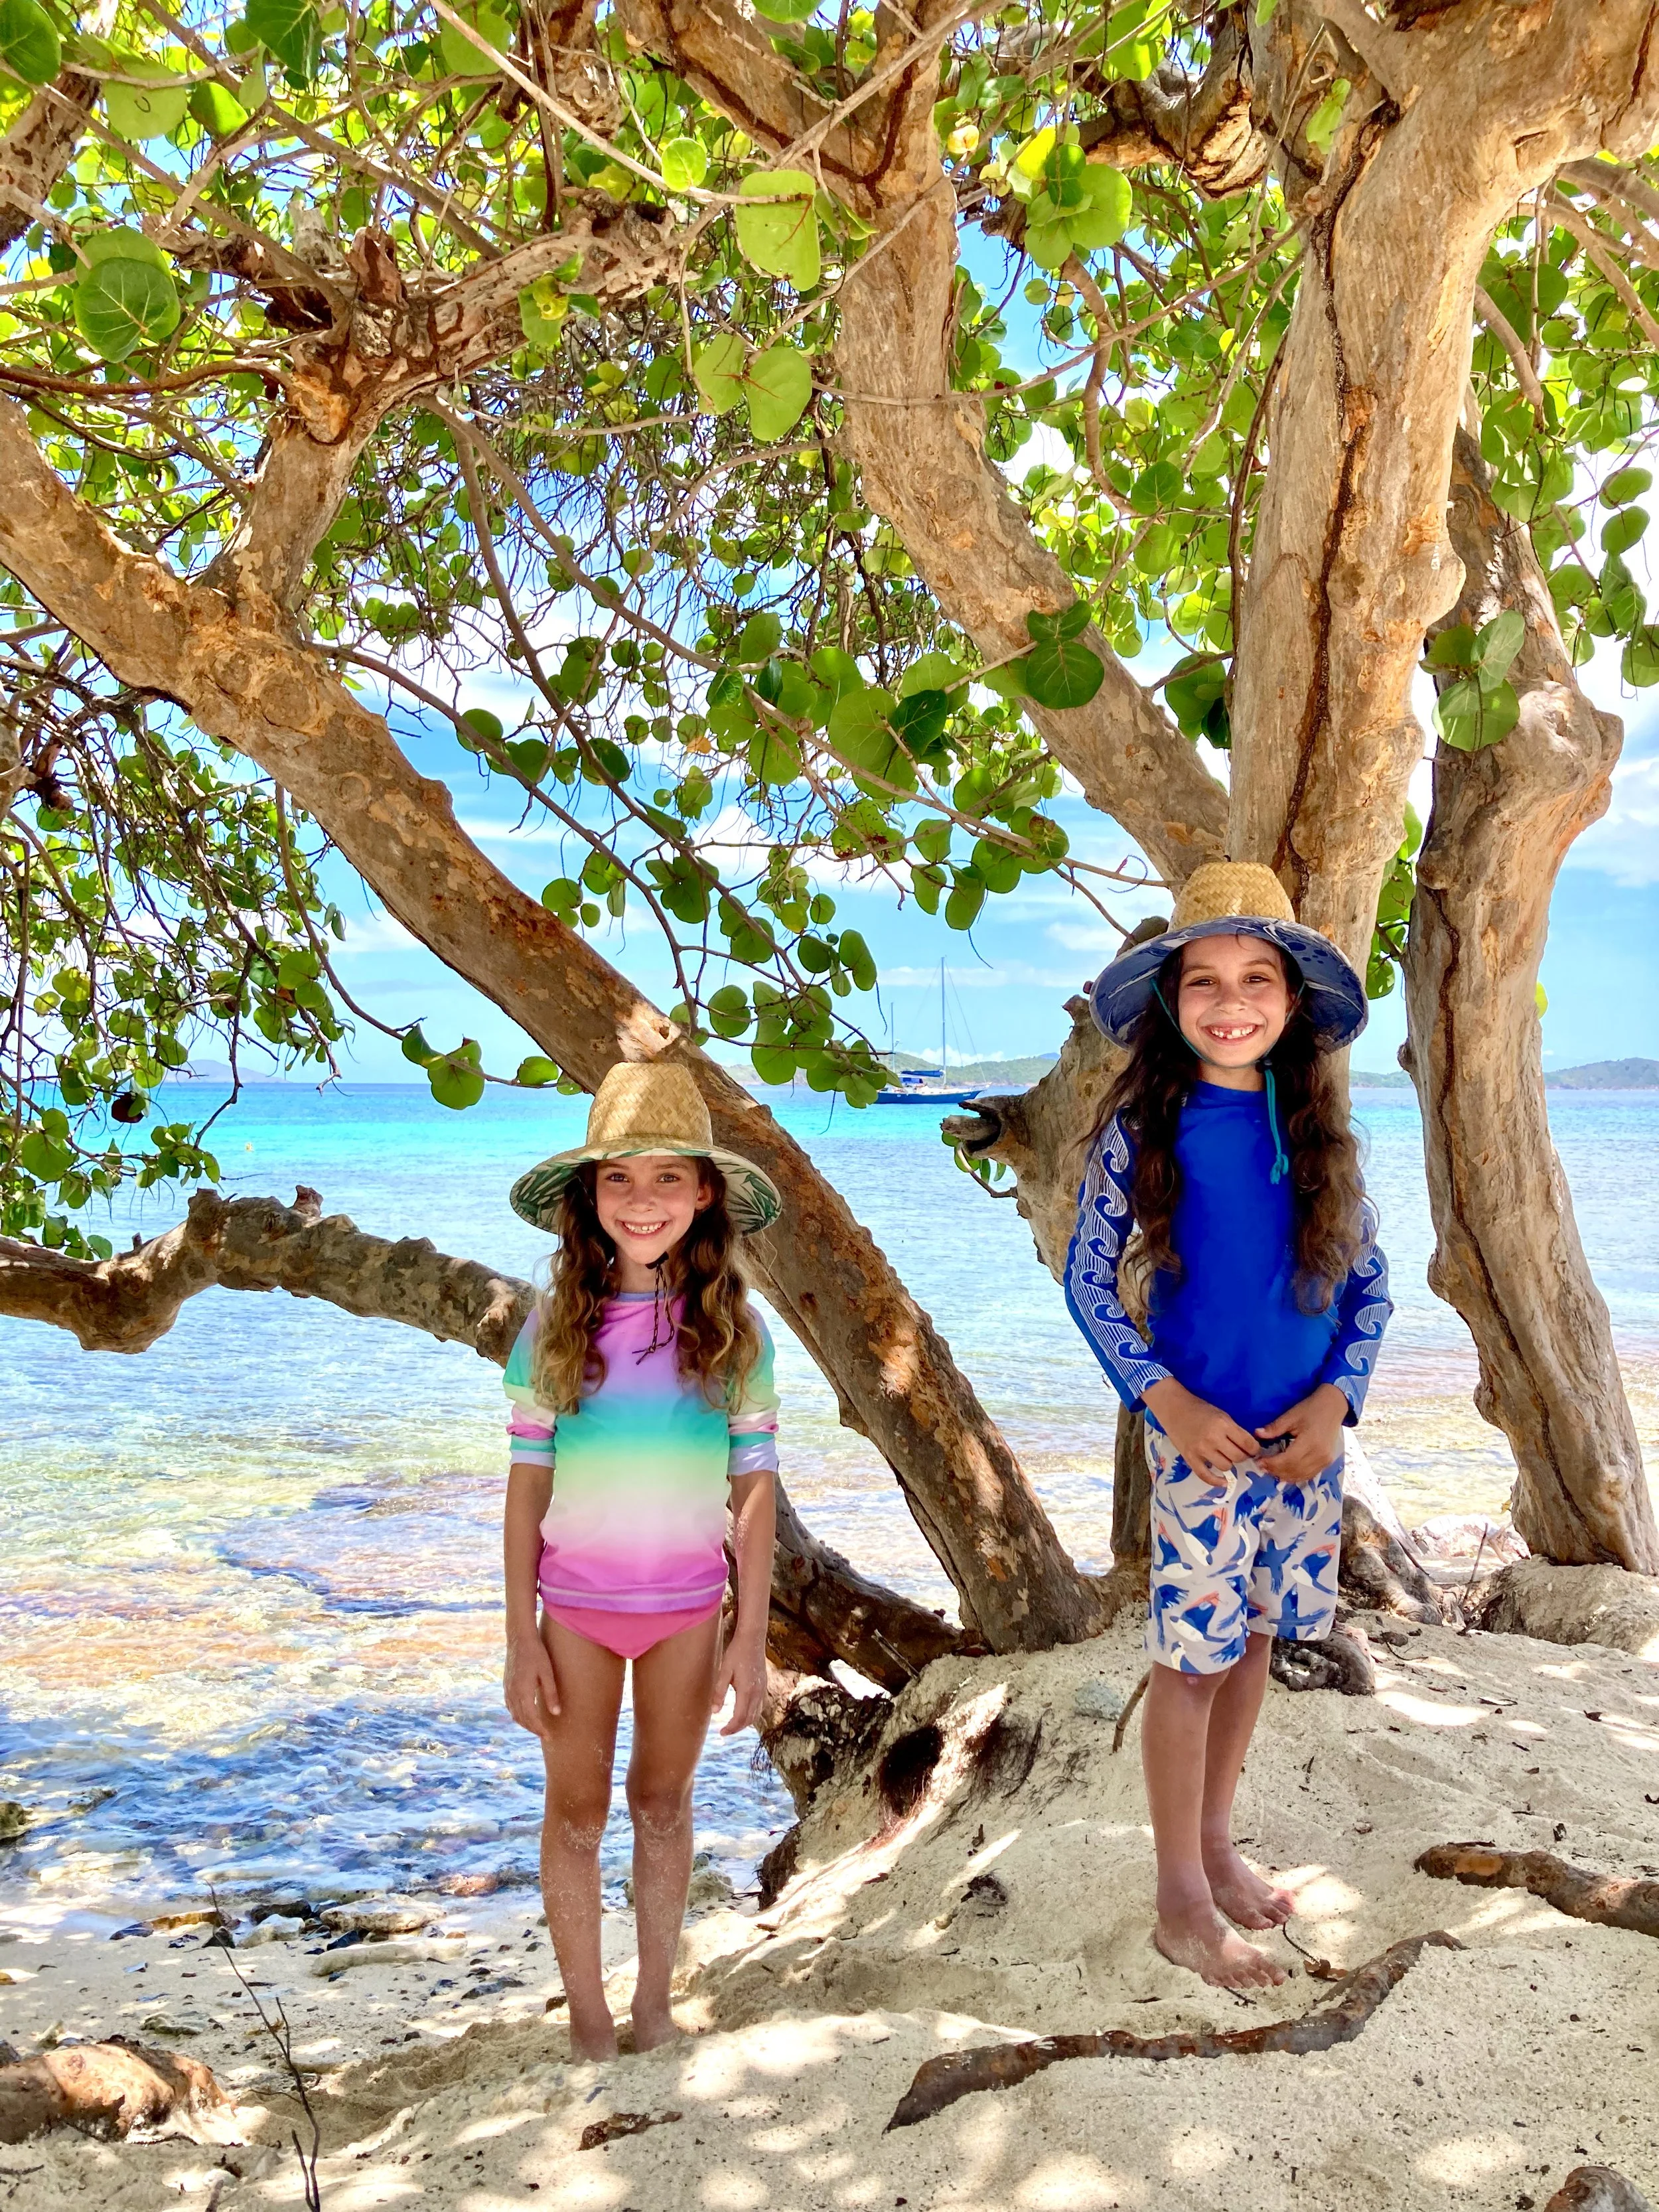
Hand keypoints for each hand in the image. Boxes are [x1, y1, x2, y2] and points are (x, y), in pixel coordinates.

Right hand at [503, 1627, 560, 1738]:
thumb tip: (556, 1713)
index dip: (539, 1729)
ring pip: (514, 1713)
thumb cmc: (536, 1654)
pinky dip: (518, 1714)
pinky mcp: (506, 1685)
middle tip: (544, 1735)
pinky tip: (525, 1714)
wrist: (519, 1638)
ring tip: (536, 1727)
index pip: (530, 1718)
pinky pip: (510, 1706)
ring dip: (525, 1723)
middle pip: (521, 1719)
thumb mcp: (547, 1673)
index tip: (548, 1737)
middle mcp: (512, 1693)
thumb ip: (551, 1694)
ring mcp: (507, 1689)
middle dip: (533, 1729)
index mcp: (523, 1692)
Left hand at [712, 1636, 764, 1737]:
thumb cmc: (736, 1652)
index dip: (731, 1728)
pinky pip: (760, 1706)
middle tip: (724, 1732)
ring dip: (745, 1722)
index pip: (740, 1718)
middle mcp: (757, 1693)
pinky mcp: (764, 1685)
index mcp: (747, 1691)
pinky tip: (745, 1712)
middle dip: (737, 1728)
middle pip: (749, 1719)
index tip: (721, 1733)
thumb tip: (714, 1712)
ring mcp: (763, 1689)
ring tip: (733, 1725)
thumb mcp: (724, 1671)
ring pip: (756, 1714)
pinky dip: (752, 1714)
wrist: (753, 1638)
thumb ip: (719, 1692)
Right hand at [1143, 1377, 1258, 1483]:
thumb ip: (1235, 1430)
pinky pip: (1206, 1476)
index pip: (1248, 1444)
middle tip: (1239, 1452)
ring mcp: (1201, 1450)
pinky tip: (1223, 1482)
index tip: (1253, 1449)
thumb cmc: (1200, 1409)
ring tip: (1226, 1457)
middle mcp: (1213, 1438)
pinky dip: (1216, 1481)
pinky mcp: (1190, 1458)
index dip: (1254, 1449)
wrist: (1174, 1408)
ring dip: (1229, 1463)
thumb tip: (1249, 1447)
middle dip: (1242, 1456)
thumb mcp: (1222, 1414)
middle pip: (1238, 1457)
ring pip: (1225, 1467)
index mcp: (1223, 1424)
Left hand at [1257, 1383, 1347, 1482]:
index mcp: (1310, 1442)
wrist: (1333, 1407)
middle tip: (1262, 1467)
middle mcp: (1319, 1455)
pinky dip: (1296, 1476)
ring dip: (1285, 1475)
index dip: (1272, 1463)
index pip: (1288, 1460)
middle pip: (1294, 1470)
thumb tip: (1257, 1434)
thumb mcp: (1291, 1415)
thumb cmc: (1311, 1409)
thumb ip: (1275, 1427)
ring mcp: (1325, 1460)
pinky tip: (1285, 1473)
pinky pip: (1309, 1474)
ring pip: (1302, 1475)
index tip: (1259, 1462)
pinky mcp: (1327, 1462)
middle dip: (1276, 1470)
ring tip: (1271, 1470)